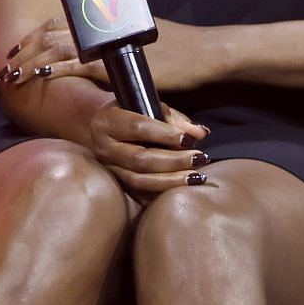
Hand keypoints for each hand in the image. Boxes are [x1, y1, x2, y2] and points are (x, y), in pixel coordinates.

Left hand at [0, 16, 224, 90]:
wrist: (206, 54)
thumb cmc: (179, 50)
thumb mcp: (142, 39)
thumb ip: (118, 42)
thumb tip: (99, 51)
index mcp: (108, 17)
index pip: (61, 21)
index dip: (36, 35)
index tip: (19, 49)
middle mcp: (105, 24)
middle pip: (53, 31)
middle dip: (26, 48)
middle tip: (7, 64)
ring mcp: (110, 42)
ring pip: (58, 47)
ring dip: (31, 60)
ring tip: (13, 74)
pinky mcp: (118, 62)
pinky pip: (78, 64)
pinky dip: (54, 69)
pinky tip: (38, 76)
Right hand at [87, 102, 211, 196]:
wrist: (109, 130)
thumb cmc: (134, 114)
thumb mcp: (150, 108)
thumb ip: (174, 120)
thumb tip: (200, 133)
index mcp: (107, 122)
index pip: (137, 127)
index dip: (165, 134)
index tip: (190, 139)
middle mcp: (103, 148)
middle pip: (140, 159)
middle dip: (174, 160)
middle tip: (200, 158)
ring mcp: (109, 169)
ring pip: (140, 181)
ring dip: (172, 181)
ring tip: (197, 177)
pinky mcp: (118, 185)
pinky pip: (141, 195)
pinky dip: (164, 193)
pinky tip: (183, 188)